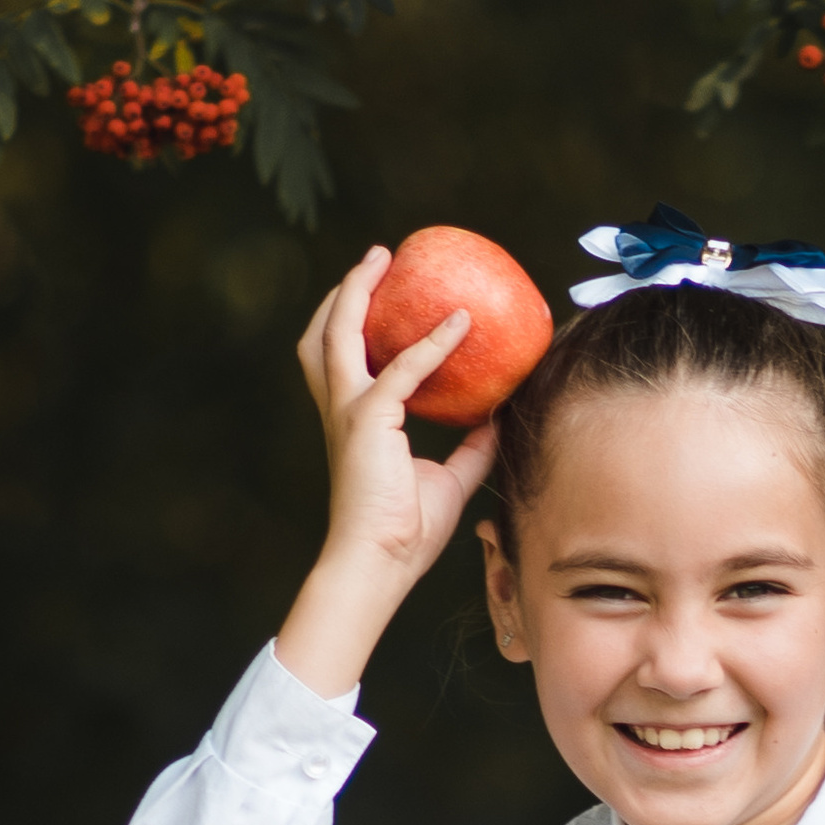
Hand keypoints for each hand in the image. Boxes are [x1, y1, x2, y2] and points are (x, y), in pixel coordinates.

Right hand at [275, 248, 499, 697]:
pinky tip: (459, 324)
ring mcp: (348, 411)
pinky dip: (432, 343)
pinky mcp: (368, 420)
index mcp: (355, 422)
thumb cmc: (406, 533)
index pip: (348, 361)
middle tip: (377, 259)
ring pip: (338, 333)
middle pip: (324, 334)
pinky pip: (404, 368)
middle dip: (343, 292)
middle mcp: (342, 409)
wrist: (379, 564)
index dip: (360, 324)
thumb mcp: (450, 481)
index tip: (386, 295)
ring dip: (357, 291)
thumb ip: (471, 448)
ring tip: (383, 259)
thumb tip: (500, 417)